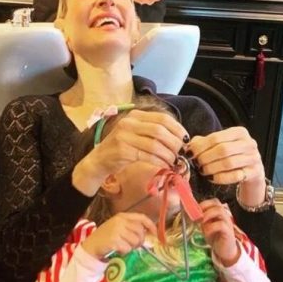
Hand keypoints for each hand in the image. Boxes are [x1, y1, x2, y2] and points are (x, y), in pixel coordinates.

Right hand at [73, 110, 187, 195]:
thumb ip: (152, 133)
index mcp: (135, 115)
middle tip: (180, 153)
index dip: (177, 129)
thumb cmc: (121, 150)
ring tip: (173, 162)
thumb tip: (178, 138)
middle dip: (174, 143)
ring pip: (155, 144)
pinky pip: (147, 156)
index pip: (162, 118)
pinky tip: (164, 166)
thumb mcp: (135, 135)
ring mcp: (124, 136)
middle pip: (160, 130)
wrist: (98, 161)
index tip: (185, 140)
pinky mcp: (123, 150)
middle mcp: (129, 122)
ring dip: (168, 155)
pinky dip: (159, 161)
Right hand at [82, 212, 155, 259]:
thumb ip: (131, 227)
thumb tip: (149, 233)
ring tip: (123, 246)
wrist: (91, 245)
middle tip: (132, 245)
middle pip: (140, 232)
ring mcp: (116, 230)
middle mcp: (120, 221)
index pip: (141, 217)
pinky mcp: (114, 240)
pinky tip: (118, 250)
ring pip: (135, 241)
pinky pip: (127, 248)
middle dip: (139, 241)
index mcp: (122, 216)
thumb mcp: (118, 227)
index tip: (155, 234)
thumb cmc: (106, 237)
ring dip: (132, 247)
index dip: (150, 225)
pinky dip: (125, 252)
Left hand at [187, 127, 266, 207]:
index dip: (200, 146)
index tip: (190, 153)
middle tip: (197, 164)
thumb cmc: (234, 156)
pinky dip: (220, 178)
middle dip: (206, 158)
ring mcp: (253, 158)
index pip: (216, 137)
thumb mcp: (221, 145)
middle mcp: (249, 143)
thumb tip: (188, 146)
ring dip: (211, 168)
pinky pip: (235, 176)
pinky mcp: (254, 172)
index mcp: (239, 132)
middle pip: (222, 150)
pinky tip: (212, 178)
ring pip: (228, 163)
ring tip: (203, 171)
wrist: (253, 171)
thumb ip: (205, 143)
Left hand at [199, 199, 238, 265]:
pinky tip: (207, 233)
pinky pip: (221, 224)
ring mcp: (227, 222)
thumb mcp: (205, 227)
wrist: (225, 250)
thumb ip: (201, 220)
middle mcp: (224, 215)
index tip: (193, 210)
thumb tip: (191, 214)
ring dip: (207, 215)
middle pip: (216, 203)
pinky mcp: (228, 231)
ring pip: (220, 211)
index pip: (213, 201)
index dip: (203, 204)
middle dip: (204, 207)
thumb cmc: (216, 238)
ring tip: (201, 222)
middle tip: (196, 215)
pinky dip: (211, 227)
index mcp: (219, 213)